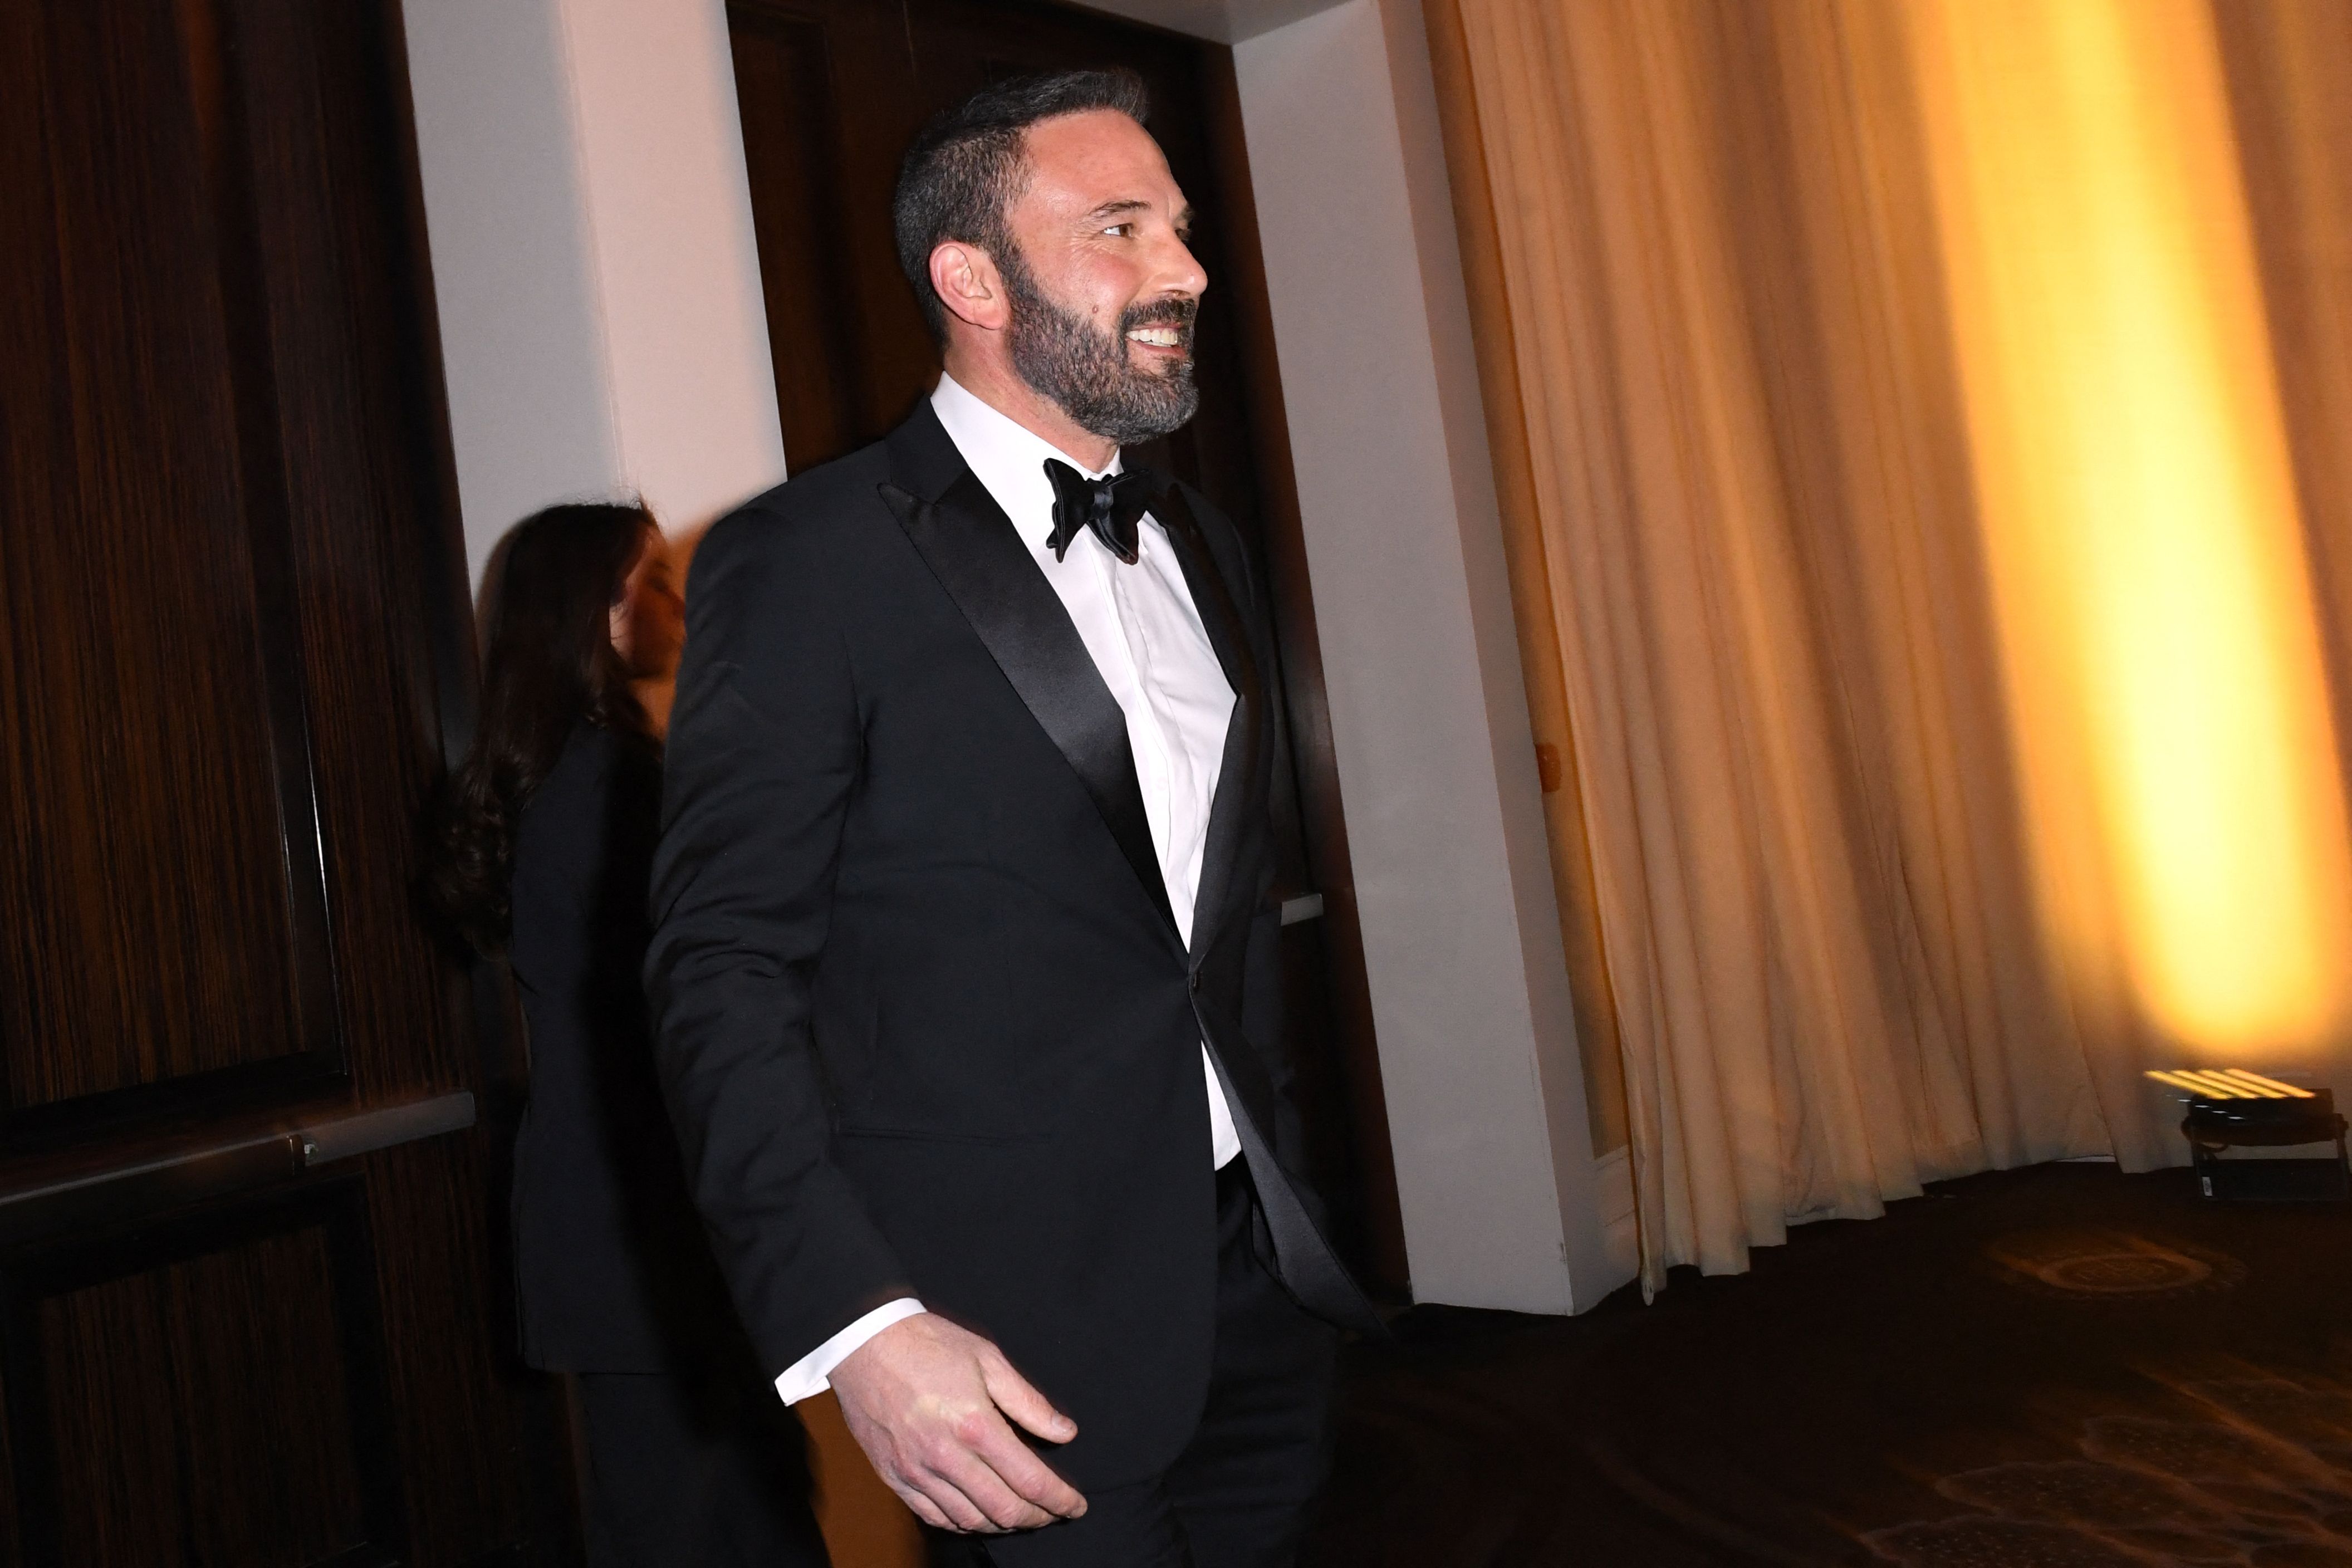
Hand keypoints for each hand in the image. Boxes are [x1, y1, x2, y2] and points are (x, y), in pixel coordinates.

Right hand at [828, 1311, 1087, 1532]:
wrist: (865, 1343)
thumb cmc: (929, 1344)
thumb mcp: (989, 1359)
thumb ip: (1029, 1403)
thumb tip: (1065, 1433)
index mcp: (975, 1425)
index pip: (1031, 1481)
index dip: (1060, 1500)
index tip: (1077, 1505)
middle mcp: (946, 1456)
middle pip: (1004, 1510)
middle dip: (1038, 1518)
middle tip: (1054, 1512)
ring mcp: (917, 1471)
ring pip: (970, 1521)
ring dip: (1003, 1525)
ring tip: (1021, 1514)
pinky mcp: (895, 1477)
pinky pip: (935, 1517)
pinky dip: (964, 1524)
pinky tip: (979, 1515)